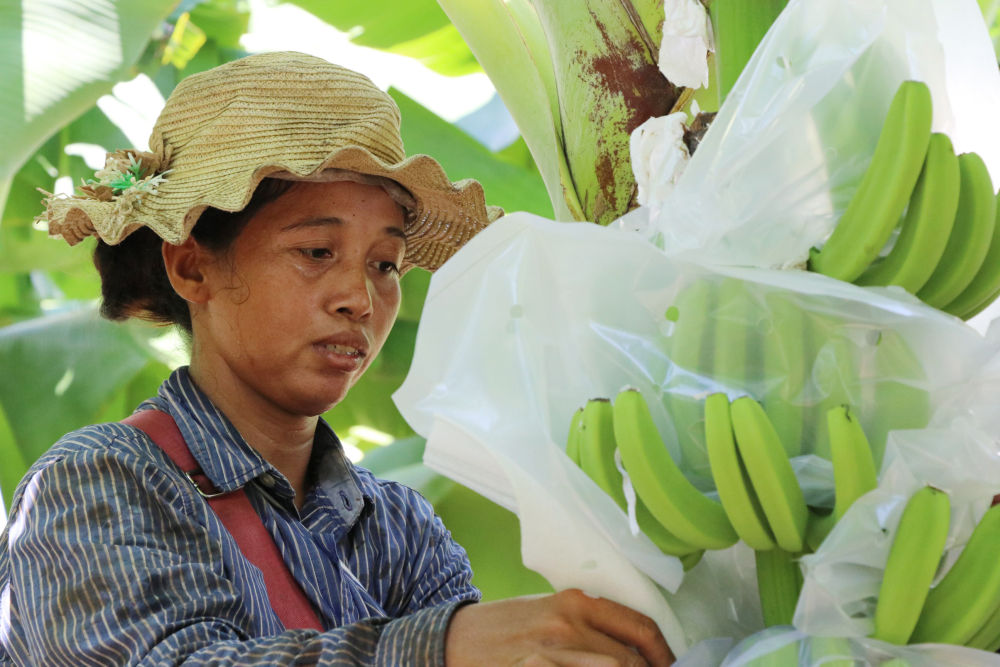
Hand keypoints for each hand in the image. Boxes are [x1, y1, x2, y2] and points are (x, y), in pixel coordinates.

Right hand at [444, 588, 674, 665]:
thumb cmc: (504, 628)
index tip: (670, 664)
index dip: (662, 653)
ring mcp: (551, 655)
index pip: (638, 626)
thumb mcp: (548, 612)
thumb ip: (587, 623)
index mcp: (574, 602)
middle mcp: (567, 626)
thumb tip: (630, 648)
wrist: (454, 640)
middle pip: (629, 660)